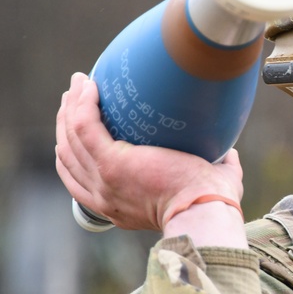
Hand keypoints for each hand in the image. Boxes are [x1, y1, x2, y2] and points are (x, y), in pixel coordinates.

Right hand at [55, 72, 243, 231]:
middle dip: (65, 125)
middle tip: (73, 100)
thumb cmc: (212, 203)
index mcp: (117, 206)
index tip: (80, 129)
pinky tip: (89, 84)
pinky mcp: (111, 162)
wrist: (204, 209)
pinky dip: (83, 103)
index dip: (74, 152)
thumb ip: (213, 171)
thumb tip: (227, 155)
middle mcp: (103, 196)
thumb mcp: (201, 191)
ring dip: (70, 107)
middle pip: (69, 156)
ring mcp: (103, 179)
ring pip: (72, 138)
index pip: (81, 179)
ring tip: (78, 84)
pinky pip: (85, 125)